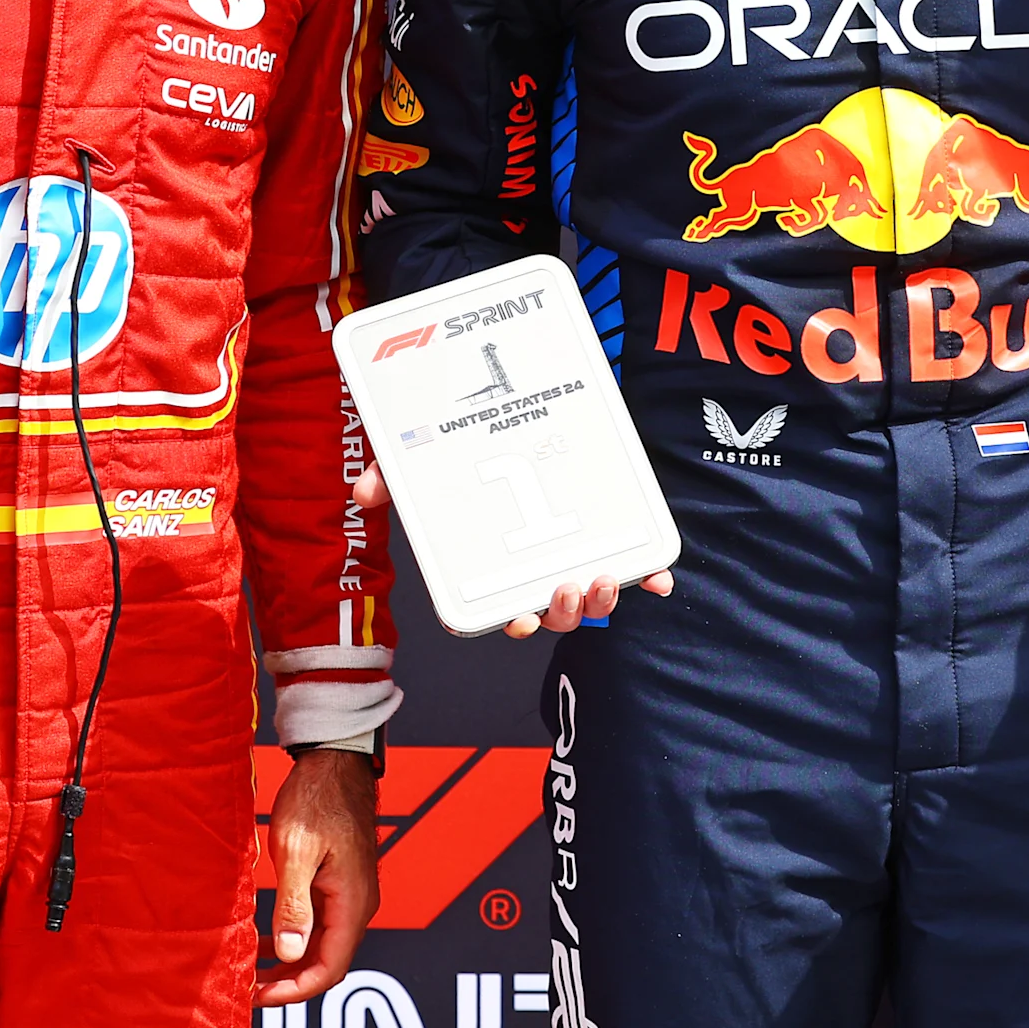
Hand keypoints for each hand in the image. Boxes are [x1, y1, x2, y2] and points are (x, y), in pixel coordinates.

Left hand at [256, 748, 379, 1004]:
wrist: (335, 762)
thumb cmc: (316, 800)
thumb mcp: (296, 853)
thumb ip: (294, 905)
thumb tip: (290, 954)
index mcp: (353, 902)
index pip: (329, 969)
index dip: (293, 991)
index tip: (257, 996)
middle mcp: (359, 904)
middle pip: (328, 963)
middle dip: (289, 982)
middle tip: (247, 988)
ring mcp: (352, 893)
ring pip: (324, 945)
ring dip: (290, 962)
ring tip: (252, 969)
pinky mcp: (341, 882)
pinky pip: (322, 924)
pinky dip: (295, 938)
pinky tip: (267, 938)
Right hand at [346, 467, 673, 634]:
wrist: (516, 405)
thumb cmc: (460, 452)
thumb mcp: (422, 459)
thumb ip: (394, 474)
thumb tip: (367, 491)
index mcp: (484, 567)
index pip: (490, 609)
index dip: (506, 621)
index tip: (520, 621)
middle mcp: (528, 569)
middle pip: (546, 611)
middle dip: (561, 611)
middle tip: (566, 589)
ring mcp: (568, 555)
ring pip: (586, 596)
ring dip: (601, 599)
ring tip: (605, 577)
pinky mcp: (605, 536)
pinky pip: (632, 566)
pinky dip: (648, 575)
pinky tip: (661, 577)